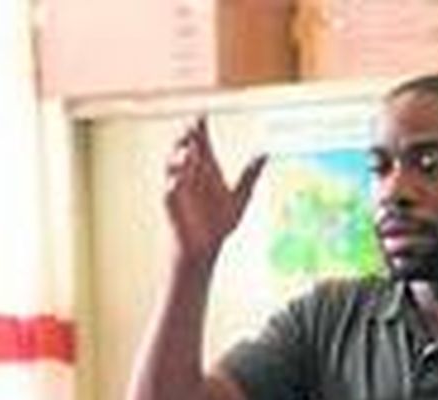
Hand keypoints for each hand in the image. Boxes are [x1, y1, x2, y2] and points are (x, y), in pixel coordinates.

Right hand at [164, 116, 264, 264]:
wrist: (207, 249)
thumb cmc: (220, 223)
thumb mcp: (241, 197)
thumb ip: (251, 175)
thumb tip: (265, 153)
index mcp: (207, 169)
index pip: (201, 141)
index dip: (200, 127)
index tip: (203, 113)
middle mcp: (191, 174)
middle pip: (185, 147)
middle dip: (187, 136)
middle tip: (193, 124)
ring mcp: (179, 187)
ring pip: (175, 164)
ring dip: (181, 156)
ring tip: (189, 148)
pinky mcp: (172, 203)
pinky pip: (172, 188)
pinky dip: (176, 181)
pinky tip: (181, 177)